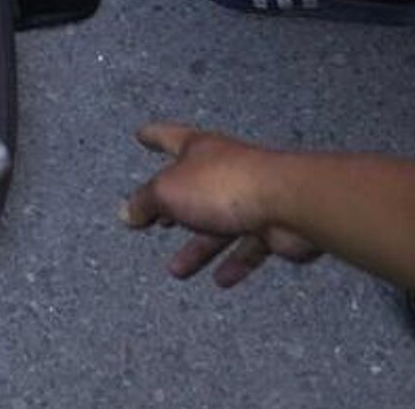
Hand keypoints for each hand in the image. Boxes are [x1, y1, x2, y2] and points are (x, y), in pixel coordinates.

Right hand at [121, 123, 319, 288]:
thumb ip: (145, 202)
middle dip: (173, 209)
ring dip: (198, 248)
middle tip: (157, 222)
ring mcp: (250, 198)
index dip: (153, 136)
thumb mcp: (168, 191)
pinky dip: (234, 263)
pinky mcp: (272, 226)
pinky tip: (221, 279)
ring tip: (177, 270)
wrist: (289, 204)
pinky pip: (248, 247)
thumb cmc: (226, 185)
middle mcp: (224, 170)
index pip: (169, 137)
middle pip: (193, 190)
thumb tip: (126, 213)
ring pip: (219, 226)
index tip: (142, 134)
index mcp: (199, 150)